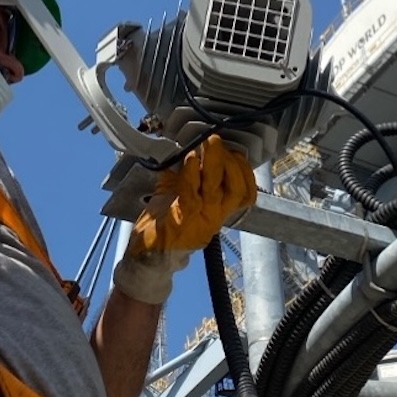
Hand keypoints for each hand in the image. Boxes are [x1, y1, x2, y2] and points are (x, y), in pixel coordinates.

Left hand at [112, 135, 256, 304]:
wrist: (149, 254)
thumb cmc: (165, 224)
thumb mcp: (181, 196)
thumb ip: (187, 175)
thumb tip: (187, 146)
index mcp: (219, 210)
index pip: (246, 191)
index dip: (244, 169)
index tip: (233, 151)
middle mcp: (216, 215)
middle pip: (238, 187)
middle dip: (232, 160)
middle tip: (217, 141)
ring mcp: (201, 218)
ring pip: (218, 187)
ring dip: (214, 161)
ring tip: (209, 143)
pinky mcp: (182, 219)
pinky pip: (191, 193)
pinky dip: (191, 174)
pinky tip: (190, 160)